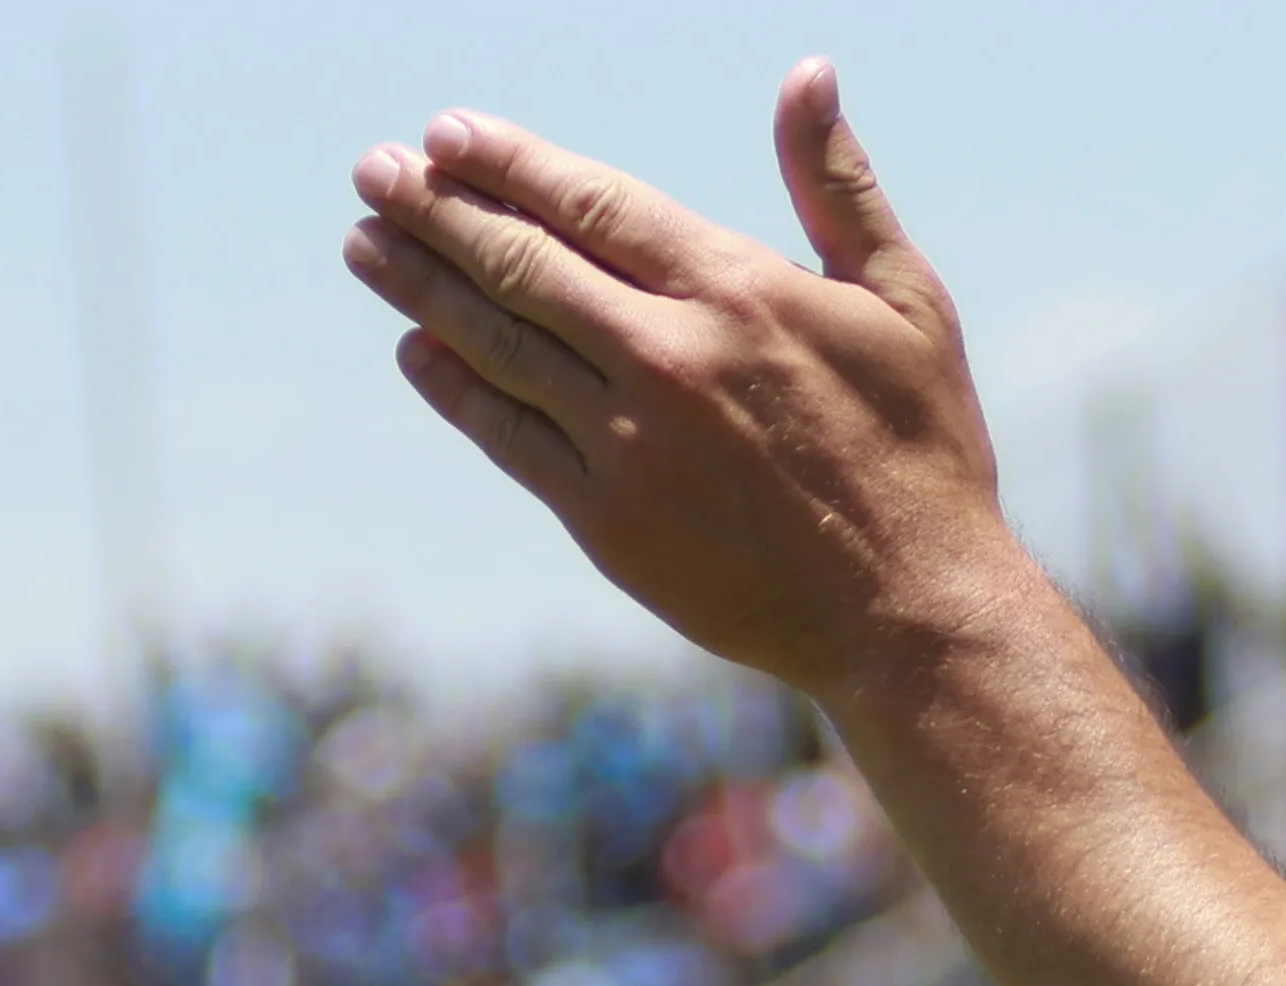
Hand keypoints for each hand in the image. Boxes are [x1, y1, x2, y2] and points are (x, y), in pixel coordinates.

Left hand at [345, 63, 1019, 701]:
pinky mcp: (608, 521)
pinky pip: (507, 437)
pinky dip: (455, 388)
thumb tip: (807, 74)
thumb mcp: (905, 301)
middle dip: (435, 209)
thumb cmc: (920, 452)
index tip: (445, 134)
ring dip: (420, 286)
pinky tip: (420, 350)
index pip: (591, 204)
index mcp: (736, 290)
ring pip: (496, 343)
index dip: (508, 164)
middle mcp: (668, 357)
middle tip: (374, 171)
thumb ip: (837, 186)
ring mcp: (628, 441)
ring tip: (365, 244)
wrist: (909, 611)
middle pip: (521, 263)